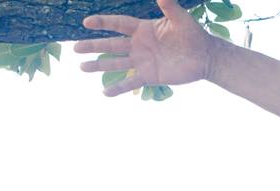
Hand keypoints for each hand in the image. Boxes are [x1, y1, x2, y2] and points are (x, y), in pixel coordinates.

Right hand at [74, 0, 215, 95]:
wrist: (204, 57)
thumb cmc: (193, 35)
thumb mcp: (180, 19)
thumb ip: (169, 7)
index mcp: (143, 29)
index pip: (118, 24)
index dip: (103, 23)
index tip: (87, 22)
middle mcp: (139, 45)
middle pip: (111, 45)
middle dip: (93, 47)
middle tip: (75, 48)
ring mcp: (143, 61)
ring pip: (116, 64)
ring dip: (99, 66)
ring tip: (81, 68)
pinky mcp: (150, 76)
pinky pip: (131, 83)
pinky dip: (118, 88)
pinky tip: (104, 93)